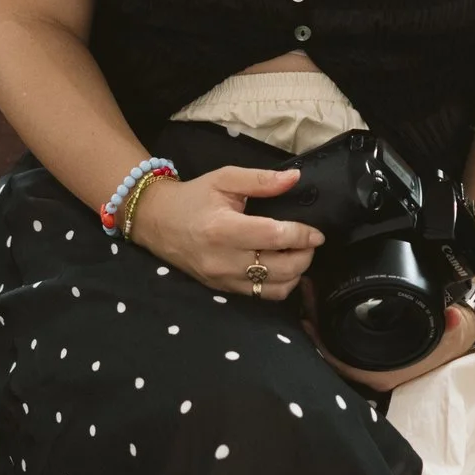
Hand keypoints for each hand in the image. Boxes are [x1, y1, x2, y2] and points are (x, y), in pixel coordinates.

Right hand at [132, 165, 321, 304]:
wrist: (157, 222)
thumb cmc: (193, 198)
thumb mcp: (224, 179)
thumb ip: (261, 180)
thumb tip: (295, 178)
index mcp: (223, 229)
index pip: (274, 237)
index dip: (302, 235)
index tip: (317, 233)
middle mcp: (223, 259)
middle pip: (281, 268)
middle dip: (305, 255)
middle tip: (310, 242)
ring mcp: (223, 279)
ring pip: (275, 288)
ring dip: (296, 273)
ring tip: (298, 254)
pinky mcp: (223, 290)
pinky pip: (262, 296)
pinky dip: (280, 284)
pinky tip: (282, 268)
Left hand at [324, 301, 474, 393]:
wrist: (456, 336)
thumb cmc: (451, 338)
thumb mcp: (454, 331)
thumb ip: (454, 325)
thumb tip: (454, 317)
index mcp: (385, 373)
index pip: (344, 364)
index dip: (323, 346)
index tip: (309, 321)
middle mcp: (372, 371)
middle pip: (332, 353)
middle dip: (316, 327)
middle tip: (305, 296)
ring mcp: (367, 362)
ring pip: (334, 347)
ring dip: (320, 323)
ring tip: (309, 294)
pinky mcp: (367, 350)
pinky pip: (340, 341)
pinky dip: (328, 323)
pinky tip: (320, 302)